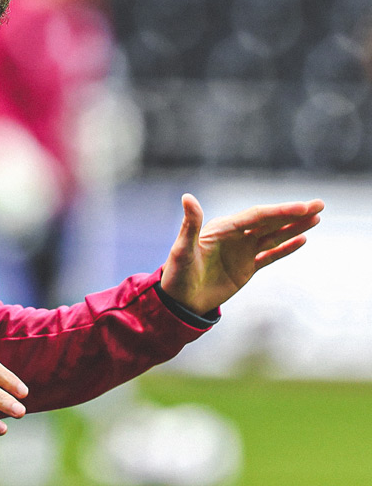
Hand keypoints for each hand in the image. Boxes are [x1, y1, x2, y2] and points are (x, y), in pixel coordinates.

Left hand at [160, 194, 323, 315]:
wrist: (180, 300)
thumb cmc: (177, 273)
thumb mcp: (183, 248)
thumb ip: (190, 224)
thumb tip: (187, 196)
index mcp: (222, 228)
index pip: (256, 216)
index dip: (280, 211)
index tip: (302, 207)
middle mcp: (235, 236)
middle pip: (269, 222)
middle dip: (294, 214)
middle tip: (319, 205)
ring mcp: (242, 251)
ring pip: (273, 236)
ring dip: (294, 227)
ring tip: (316, 218)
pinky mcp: (246, 268)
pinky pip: (270, 255)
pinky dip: (286, 248)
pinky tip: (302, 240)